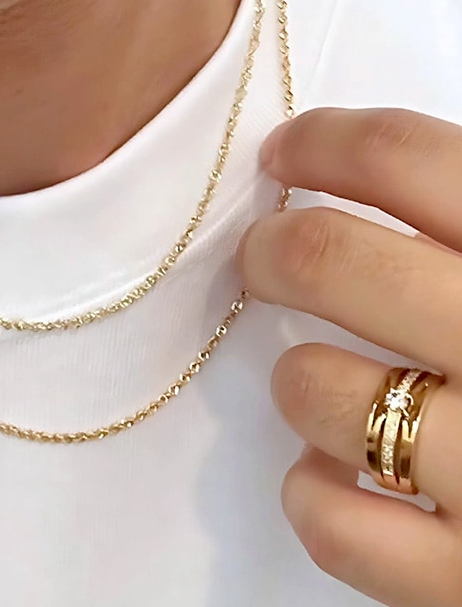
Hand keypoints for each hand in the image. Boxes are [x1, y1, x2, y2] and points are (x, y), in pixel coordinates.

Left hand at [236, 107, 461, 606]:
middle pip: (327, 258)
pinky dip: (315, 493)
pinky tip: (341, 472)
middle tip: (266, 256)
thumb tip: (373, 162)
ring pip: (318, 391)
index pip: (401, 156)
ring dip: (300, 379)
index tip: (286, 155)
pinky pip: (335, 526)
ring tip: (326, 379)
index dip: (323, 141)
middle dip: (271, 249)